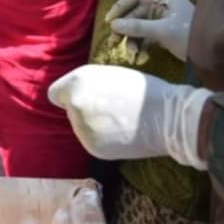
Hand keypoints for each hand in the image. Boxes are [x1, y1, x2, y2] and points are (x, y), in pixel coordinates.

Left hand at [48, 64, 210, 168]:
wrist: (168, 118)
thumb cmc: (144, 91)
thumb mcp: (108, 75)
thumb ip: (85, 85)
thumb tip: (71, 95)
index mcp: (78, 81)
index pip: (55, 93)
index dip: (68, 96)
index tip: (81, 98)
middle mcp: (75, 104)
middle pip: (69, 110)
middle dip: (85, 109)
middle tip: (111, 108)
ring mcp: (82, 127)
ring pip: (80, 126)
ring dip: (93, 125)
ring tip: (119, 120)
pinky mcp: (92, 147)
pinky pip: (91, 141)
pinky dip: (102, 139)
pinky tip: (121, 134)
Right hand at [106, 0, 194, 60]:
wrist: (216, 54)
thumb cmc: (191, 35)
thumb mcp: (162, 31)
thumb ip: (137, 27)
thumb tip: (113, 25)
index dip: (120, 7)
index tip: (110, 22)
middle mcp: (162, 7)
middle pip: (134, 14)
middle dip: (125, 30)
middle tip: (114, 43)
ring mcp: (163, 21)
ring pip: (139, 28)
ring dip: (133, 42)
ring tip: (132, 56)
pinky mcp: (165, 35)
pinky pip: (147, 38)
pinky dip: (142, 47)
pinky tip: (141, 58)